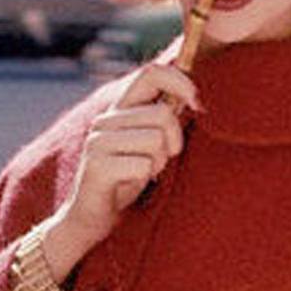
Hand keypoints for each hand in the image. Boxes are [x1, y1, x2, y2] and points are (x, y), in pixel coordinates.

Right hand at [62, 63, 199, 244]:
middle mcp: (106, 119)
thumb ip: (164, 119)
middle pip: (163, 114)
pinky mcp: (97, 165)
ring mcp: (98, 140)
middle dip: (175, 141)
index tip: (198, 105)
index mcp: (120, 108)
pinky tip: (130, 183)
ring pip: (156, 140)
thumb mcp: (150, 143)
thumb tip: (194, 97)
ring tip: (143, 172)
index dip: (181, 82)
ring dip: (159, 162)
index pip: (151, 73)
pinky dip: (146, 177)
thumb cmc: (128, 178)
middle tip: (162, 160)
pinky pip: (143, 165)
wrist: (92, 217)